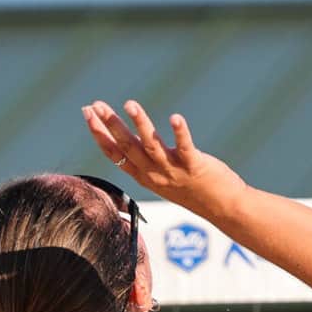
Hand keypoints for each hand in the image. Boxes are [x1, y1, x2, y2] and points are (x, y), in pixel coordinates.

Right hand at [81, 101, 247, 221]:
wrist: (223, 208)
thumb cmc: (193, 189)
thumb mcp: (162, 176)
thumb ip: (146, 158)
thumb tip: (131, 135)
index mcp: (144, 176)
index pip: (114, 154)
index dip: (99, 134)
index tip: (87, 114)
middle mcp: (154, 174)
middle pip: (127, 147)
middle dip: (110, 125)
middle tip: (96, 105)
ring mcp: (173, 171)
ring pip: (151, 146)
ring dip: (140, 123)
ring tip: (129, 104)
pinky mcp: (194, 166)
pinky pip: (185, 148)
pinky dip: (180, 133)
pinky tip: (175, 117)